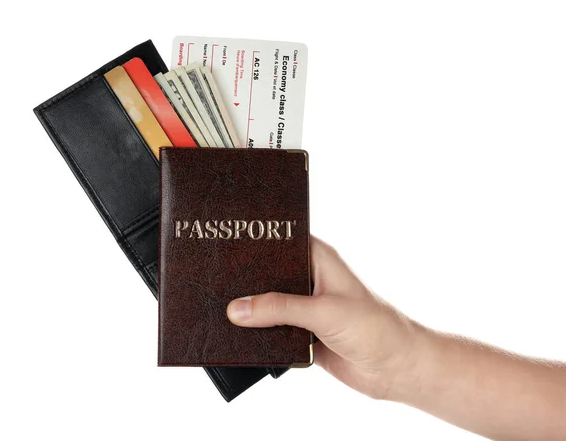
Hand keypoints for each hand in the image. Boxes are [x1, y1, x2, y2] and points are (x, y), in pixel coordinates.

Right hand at [226, 236, 422, 398]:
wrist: (395, 368)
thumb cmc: (375, 327)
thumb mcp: (323, 312)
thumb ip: (280, 309)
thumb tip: (238, 309)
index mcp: (317, 259)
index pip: (279, 242)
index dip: (254, 242)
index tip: (224, 243)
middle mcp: (308, 279)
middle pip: (267, 275)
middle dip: (245, 281)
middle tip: (215, 281)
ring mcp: (303, 307)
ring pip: (267, 304)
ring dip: (251, 311)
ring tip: (219, 308)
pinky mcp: (301, 334)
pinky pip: (271, 330)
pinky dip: (257, 334)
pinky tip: (238, 335)